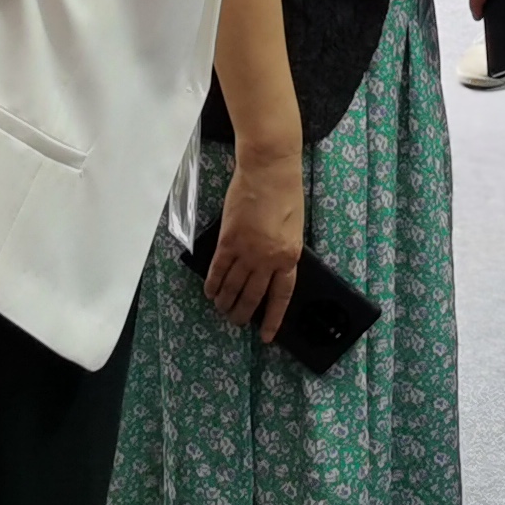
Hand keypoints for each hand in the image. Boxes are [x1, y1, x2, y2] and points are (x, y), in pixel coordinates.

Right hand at [205, 149, 306, 343]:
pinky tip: (210, 292)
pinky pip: (218, 269)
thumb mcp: (294, 228)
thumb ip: (284, 251)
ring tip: (221, 309)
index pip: (281, 296)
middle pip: (253, 295)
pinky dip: (213, 282)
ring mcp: (247, 251)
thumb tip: (271, 270)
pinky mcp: (228, 240)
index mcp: (289, 256)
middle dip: (243, 312)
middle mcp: (268, 259)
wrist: (270, 170)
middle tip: (235, 322)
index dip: (273, 318)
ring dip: (226, 301)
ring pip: (233, 286)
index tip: (267, 335)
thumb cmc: (286, 194)